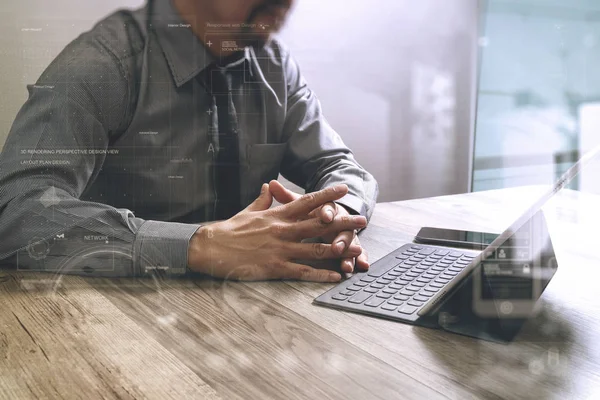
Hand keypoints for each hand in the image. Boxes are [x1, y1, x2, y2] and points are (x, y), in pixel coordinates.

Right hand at [187, 183, 366, 281]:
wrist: (210, 247)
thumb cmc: (229, 229)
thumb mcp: (249, 211)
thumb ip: (264, 199)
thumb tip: (270, 186)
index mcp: (277, 215)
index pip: (307, 202)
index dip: (327, 196)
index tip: (343, 191)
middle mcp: (282, 230)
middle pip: (319, 225)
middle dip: (343, 222)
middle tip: (362, 220)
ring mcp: (280, 249)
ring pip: (316, 249)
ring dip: (339, 249)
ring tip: (358, 248)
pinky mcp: (275, 268)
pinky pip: (303, 272)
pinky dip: (322, 274)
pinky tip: (336, 276)